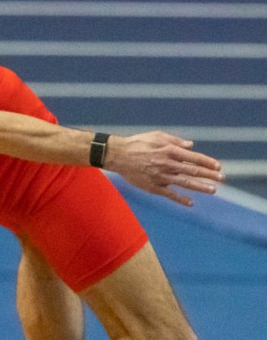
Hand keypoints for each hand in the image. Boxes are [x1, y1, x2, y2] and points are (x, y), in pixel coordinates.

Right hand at [105, 131, 224, 206]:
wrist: (118, 155)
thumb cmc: (138, 143)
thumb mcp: (157, 136)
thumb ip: (175, 141)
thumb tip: (191, 146)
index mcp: (170, 151)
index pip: (194, 158)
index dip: (208, 162)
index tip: (218, 167)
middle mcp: (167, 164)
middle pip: (193, 171)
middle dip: (209, 175)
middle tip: (222, 179)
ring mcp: (160, 177)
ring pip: (184, 183)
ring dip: (200, 187)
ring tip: (213, 190)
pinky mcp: (152, 186)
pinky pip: (169, 194)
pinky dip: (180, 199)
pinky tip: (191, 203)